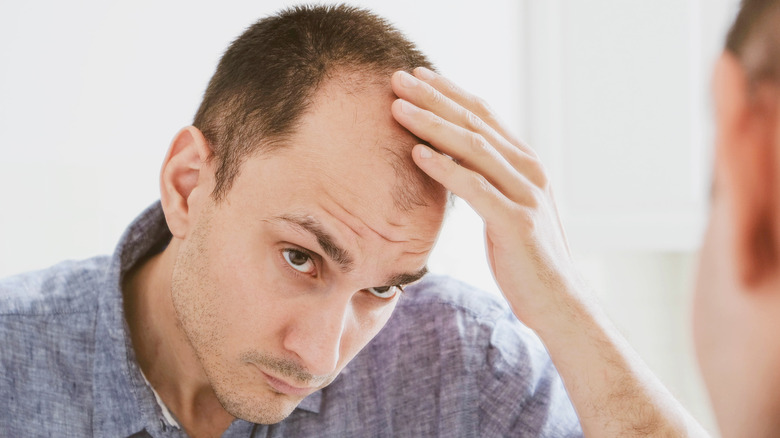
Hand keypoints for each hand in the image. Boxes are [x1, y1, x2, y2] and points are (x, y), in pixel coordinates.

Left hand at [390, 68, 583, 327]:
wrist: (559, 301)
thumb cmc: (525, 256)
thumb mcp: (508, 208)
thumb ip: (489, 179)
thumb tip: (455, 159)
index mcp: (526, 163)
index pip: (484, 115)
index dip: (449, 92)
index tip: (416, 75)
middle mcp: (530, 170)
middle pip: (475, 122)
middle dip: (433, 98)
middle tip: (398, 78)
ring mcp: (526, 194)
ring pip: (473, 148)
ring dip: (431, 124)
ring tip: (397, 108)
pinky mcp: (517, 222)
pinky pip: (475, 188)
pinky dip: (445, 168)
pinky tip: (418, 153)